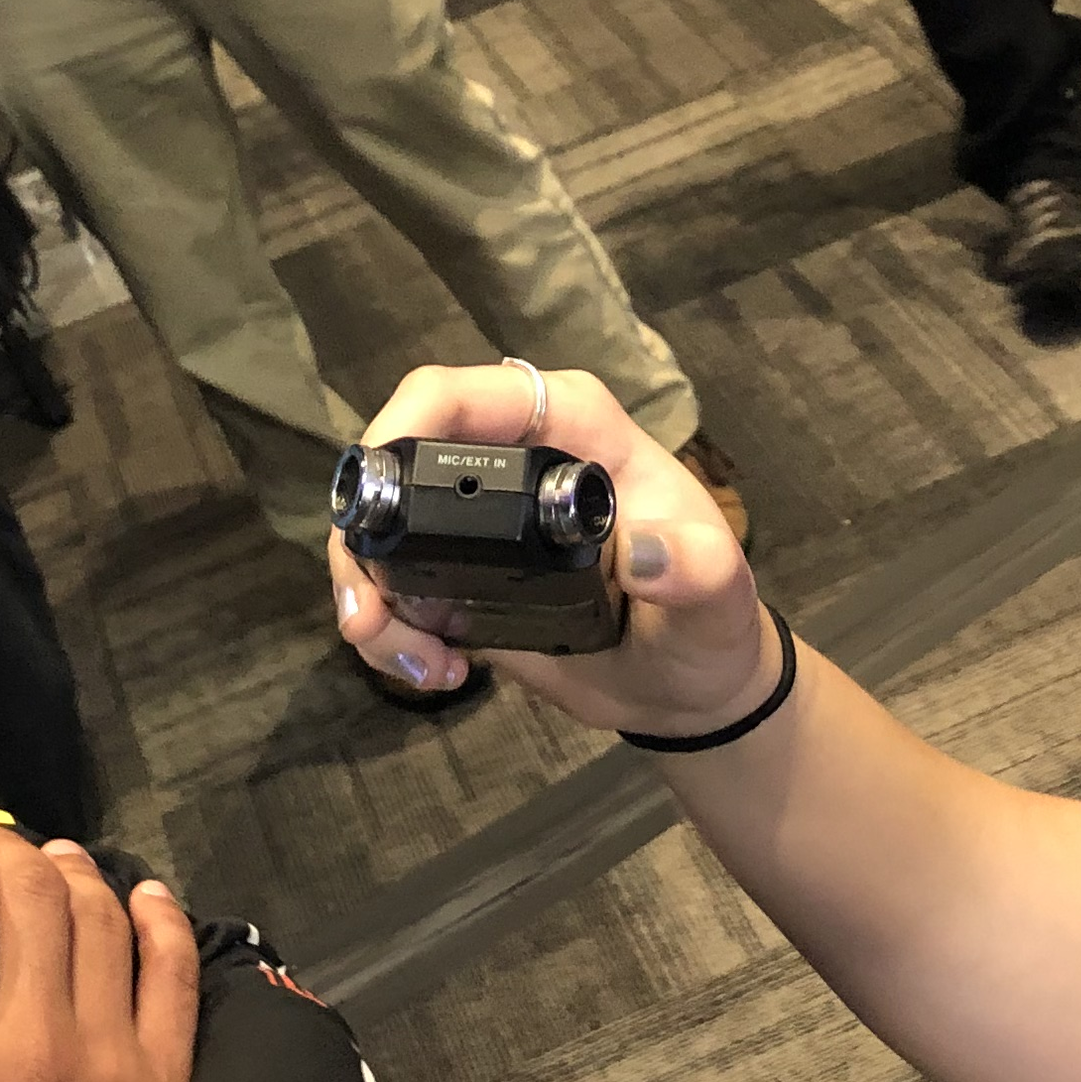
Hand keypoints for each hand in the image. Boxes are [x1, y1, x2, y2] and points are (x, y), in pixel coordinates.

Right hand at [330, 362, 776, 741]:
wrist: (690, 687)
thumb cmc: (711, 617)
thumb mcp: (719, 590)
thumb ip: (698, 568)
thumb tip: (644, 555)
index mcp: (571, 428)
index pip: (465, 394)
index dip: (402, 423)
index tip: (374, 494)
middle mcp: (515, 459)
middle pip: (397, 460)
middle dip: (361, 535)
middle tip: (368, 616)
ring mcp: (480, 519)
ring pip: (381, 528)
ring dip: (366, 593)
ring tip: (413, 661)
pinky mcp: (462, 575)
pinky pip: (393, 583)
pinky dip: (389, 628)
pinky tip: (433, 670)